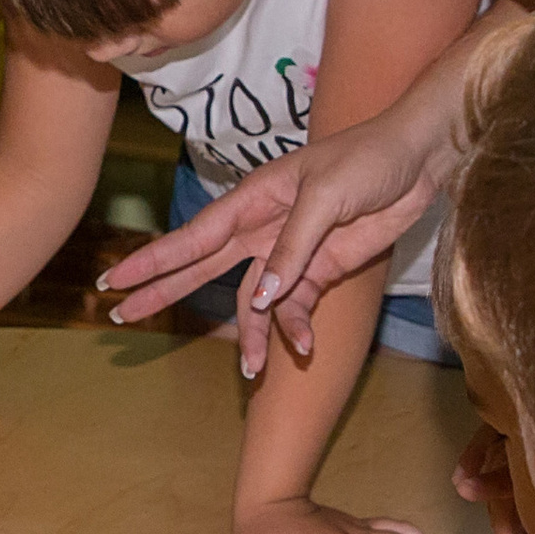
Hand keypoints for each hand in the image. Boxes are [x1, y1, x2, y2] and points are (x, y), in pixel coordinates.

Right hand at [100, 119, 441, 375]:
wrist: (418, 162)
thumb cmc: (366, 161)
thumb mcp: (325, 197)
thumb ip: (292, 249)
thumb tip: (260, 298)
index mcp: (253, 200)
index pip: (194, 236)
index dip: (154, 260)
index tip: (116, 279)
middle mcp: (262, 228)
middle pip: (204, 267)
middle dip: (166, 292)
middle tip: (125, 316)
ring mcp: (291, 253)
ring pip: (254, 300)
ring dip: (251, 334)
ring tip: (249, 372)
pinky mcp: (321, 270)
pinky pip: (297, 307)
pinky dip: (297, 328)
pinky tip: (304, 348)